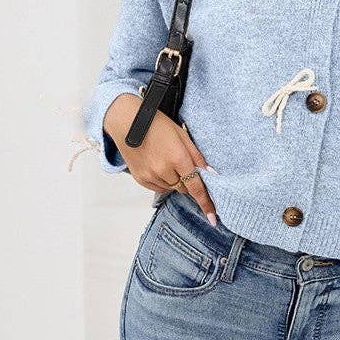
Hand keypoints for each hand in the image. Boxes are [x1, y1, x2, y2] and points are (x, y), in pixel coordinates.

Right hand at [104, 94, 217, 223]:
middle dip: (188, 180)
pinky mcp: (140, 179)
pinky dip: (162, 181)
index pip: (196, 187)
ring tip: (166, 160)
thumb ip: (197, 156)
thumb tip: (211, 173)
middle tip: (182, 163)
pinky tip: (158, 165)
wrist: (127, 122)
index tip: (213, 218)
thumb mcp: (182, 135)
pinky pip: (158, 188)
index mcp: (178, 158)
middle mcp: (163, 170)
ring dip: (174, 180)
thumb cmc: (156, 124)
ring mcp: (150, 176)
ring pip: (172, 188)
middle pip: (184, 188)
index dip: (206, 203)